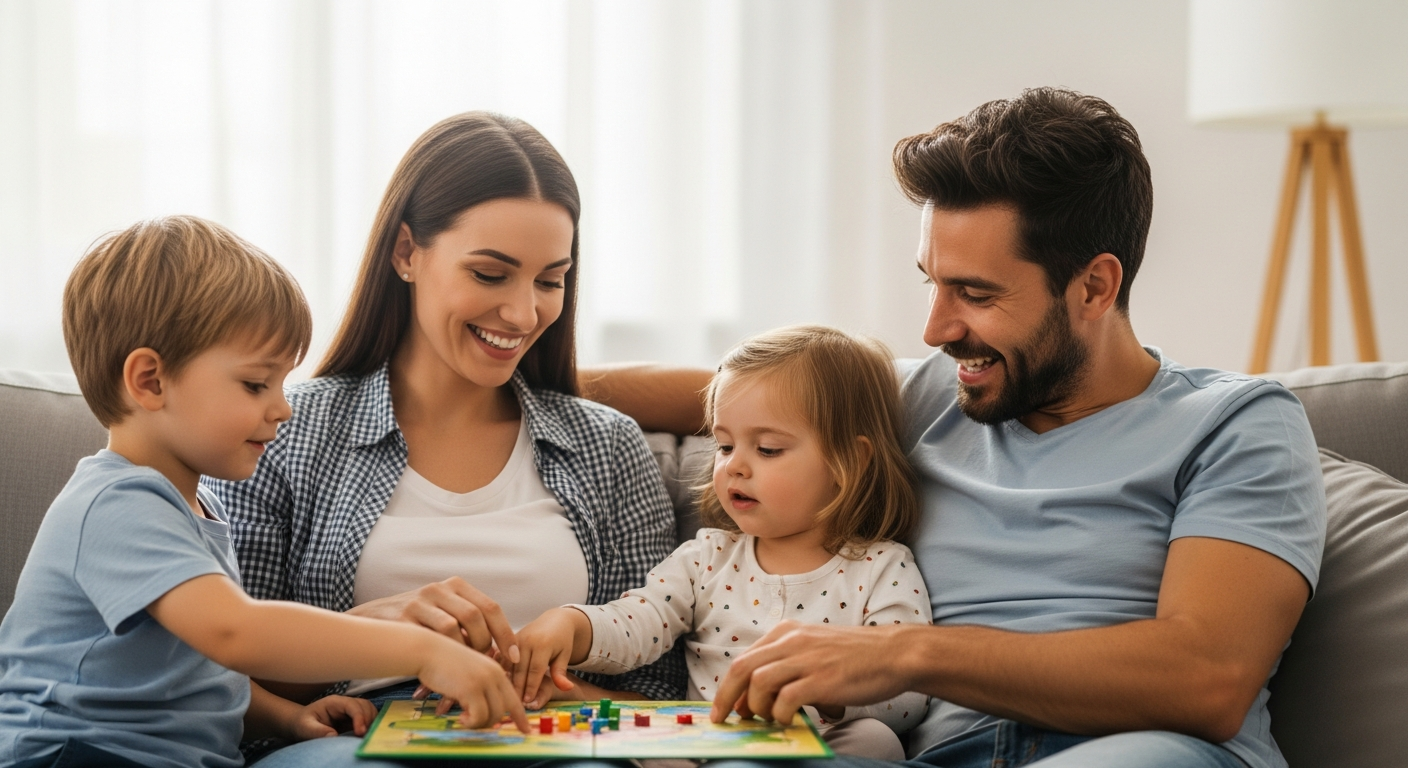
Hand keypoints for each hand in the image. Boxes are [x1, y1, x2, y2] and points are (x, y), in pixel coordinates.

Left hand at [286, 695, 377, 739]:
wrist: (301, 723)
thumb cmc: (302, 723)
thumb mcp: (305, 727)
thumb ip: (318, 731)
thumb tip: (334, 736)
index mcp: (334, 702)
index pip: (353, 705)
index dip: (360, 717)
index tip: (360, 732)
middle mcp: (345, 704)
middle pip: (365, 705)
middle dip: (368, 719)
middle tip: (365, 736)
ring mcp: (350, 710)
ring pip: (369, 710)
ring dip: (372, 722)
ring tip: (367, 736)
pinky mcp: (353, 718)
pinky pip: (368, 718)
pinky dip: (371, 725)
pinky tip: (366, 735)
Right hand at [348, 577, 519, 661]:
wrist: (370, 620)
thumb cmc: (417, 622)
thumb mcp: (445, 612)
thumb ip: (470, 623)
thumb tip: (501, 650)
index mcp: (455, 585)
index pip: (491, 608)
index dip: (506, 634)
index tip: (514, 657)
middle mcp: (438, 589)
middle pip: (475, 617)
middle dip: (484, 644)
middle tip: (483, 663)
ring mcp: (419, 602)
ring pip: (453, 628)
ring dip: (461, 651)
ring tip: (461, 664)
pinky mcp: (402, 619)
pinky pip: (429, 639)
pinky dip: (440, 655)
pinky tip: (442, 665)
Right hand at [417, 636, 531, 732]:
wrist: (426, 651)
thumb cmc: (442, 663)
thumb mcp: (469, 672)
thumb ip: (482, 686)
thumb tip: (488, 712)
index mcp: (496, 670)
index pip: (514, 697)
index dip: (520, 716)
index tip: (525, 729)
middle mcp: (495, 674)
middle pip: (506, 709)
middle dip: (492, 722)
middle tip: (474, 724)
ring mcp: (485, 681)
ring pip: (494, 715)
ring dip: (479, 723)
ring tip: (465, 719)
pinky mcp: (472, 688)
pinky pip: (479, 717)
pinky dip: (471, 722)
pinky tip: (460, 718)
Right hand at [511, 608, 588, 706]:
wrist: (554, 620)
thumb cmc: (562, 640)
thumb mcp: (565, 655)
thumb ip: (561, 672)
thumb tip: (567, 688)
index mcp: (543, 644)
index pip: (535, 670)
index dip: (531, 687)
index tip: (528, 702)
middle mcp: (528, 640)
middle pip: (520, 669)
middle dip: (518, 688)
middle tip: (515, 704)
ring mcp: (517, 638)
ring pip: (510, 664)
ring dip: (508, 681)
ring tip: (508, 697)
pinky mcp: (510, 639)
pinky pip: (504, 656)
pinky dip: (502, 670)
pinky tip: (500, 682)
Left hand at [709, 620, 913, 724]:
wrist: (894, 653)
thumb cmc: (857, 656)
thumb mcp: (815, 647)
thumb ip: (789, 663)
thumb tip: (764, 697)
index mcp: (787, 632)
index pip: (744, 658)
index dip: (729, 686)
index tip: (725, 707)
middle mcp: (791, 640)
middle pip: (741, 669)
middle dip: (727, 698)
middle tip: (724, 719)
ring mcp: (806, 658)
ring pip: (758, 683)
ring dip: (757, 708)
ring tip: (768, 719)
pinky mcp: (821, 678)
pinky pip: (785, 699)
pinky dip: (781, 714)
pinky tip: (790, 720)